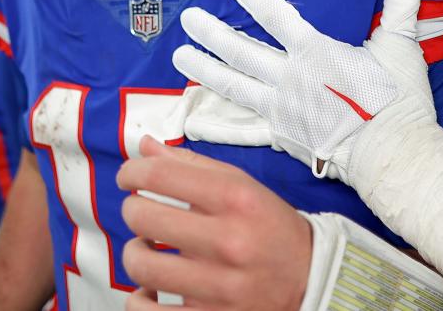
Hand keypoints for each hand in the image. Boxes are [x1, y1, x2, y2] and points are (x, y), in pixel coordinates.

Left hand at [117, 136, 310, 310]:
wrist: (313, 280)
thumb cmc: (270, 227)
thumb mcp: (240, 185)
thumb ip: (190, 165)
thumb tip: (144, 146)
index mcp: (235, 199)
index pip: (158, 175)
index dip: (131, 173)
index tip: (129, 177)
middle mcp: (228, 241)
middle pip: (143, 216)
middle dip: (133, 210)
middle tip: (142, 212)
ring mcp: (221, 286)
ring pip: (141, 266)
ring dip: (134, 253)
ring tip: (147, 249)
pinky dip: (140, 301)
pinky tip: (151, 290)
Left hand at [174, 0, 432, 184]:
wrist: (394, 154)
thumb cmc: (399, 101)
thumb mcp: (401, 47)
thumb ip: (400, 7)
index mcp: (315, 52)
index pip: (276, 15)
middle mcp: (290, 77)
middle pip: (242, 50)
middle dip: (211, 32)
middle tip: (187, 18)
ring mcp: (281, 109)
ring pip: (234, 85)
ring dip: (205, 69)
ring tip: (179, 57)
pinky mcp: (281, 137)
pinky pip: (244, 131)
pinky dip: (218, 127)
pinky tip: (193, 121)